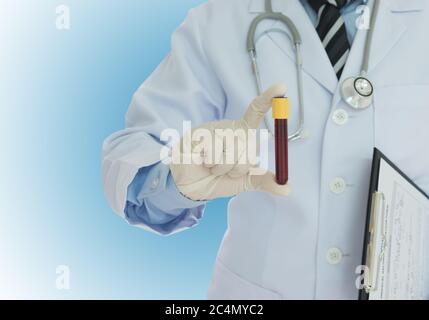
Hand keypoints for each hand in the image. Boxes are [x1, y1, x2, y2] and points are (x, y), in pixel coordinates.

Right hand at [170, 84, 290, 200]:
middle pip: (249, 143)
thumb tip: (287, 189)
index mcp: (243, 134)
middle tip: (226, 170)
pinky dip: (210, 164)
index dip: (268, 99)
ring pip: (232, 150)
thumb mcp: (245, 181)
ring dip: (223, 168)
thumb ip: (264, 181)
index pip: (256, 112)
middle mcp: (230, 129)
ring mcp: (214, 130)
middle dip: (240, 167)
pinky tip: (202, 161)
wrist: (191, 186)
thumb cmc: (218, 178)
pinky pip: (214, 151)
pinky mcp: (199, 135)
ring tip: (212, 166)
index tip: (281, 86)